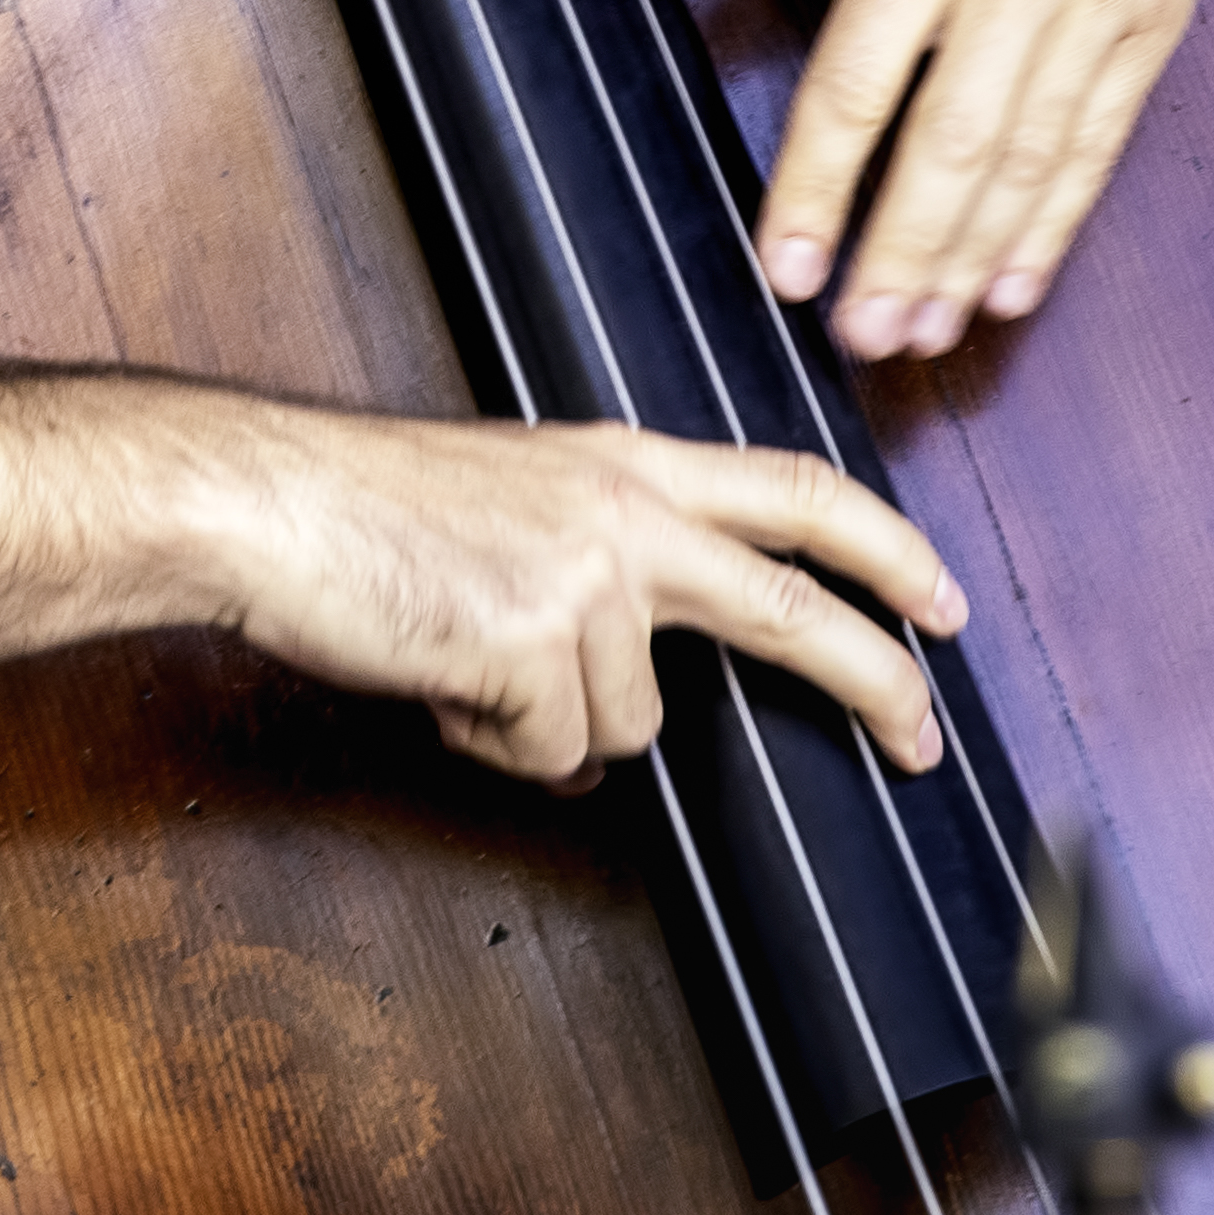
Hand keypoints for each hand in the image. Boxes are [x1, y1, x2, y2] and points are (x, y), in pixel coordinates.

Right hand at [203, 398, 964, 790]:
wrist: (275, 498)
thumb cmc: (369, 504)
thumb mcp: (519, 491)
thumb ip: (605, 552)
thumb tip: (638, 673)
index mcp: (626, 461)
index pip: (791, 489)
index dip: (880, 544)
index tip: (938, 599)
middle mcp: (624, 508)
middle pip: (789, 603)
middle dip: (875, 678)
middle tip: (925, 738)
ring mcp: (587, 577)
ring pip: (628, 724)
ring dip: (550, 721)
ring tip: (467, 657)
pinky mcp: (539, 645)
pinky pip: (553, 753)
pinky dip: (495, 740)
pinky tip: (442, 676)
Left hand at [603, 0, 1213, 362]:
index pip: (857, 83)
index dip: (816, 184)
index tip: (784, 268)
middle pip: (950, 141)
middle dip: (902, 252)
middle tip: (861, 337)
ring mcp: (1092, 0)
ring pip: (1027, 157)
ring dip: (973, 257)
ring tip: (927, 331)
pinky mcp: (1152, 21)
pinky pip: (1099, 143)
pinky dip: (1055, 224)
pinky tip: (1011, 282)